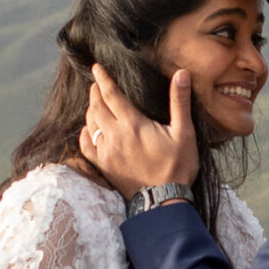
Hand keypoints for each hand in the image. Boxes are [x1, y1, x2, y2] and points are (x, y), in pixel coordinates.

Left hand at [80, 64, 199, 198]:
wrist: (164, 201)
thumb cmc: (177, 167)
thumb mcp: (184, 132)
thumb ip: (180, 101)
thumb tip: (181, 74)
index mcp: (132, 124)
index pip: (111, 94)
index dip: (103, 79)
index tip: (96, 67)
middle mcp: (114, 136)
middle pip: (96, 107)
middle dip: (95, 92)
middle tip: (96, 82)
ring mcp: (106, 152)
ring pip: (90, 124)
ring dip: (90, 110)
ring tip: (94, 101)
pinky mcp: (103, 166)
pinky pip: (85, 146)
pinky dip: (84, 134)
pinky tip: (87, 129)